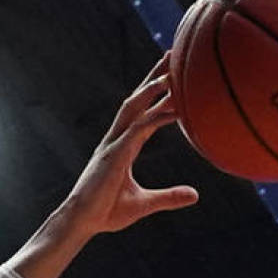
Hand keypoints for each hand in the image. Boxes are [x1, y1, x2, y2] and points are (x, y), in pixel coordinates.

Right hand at [56, 53, 199, 234]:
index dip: (156, 93)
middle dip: (153, 76)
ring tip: (172, 70)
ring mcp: (114, 144)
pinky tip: (175, 108)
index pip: (142, 112)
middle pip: (136, 99)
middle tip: (171, 54)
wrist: (82, 223)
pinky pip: (139, 129)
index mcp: (123, 146)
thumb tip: (195, 195)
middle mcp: (117, 139)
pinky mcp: (114, 154)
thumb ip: (169, 197)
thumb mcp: (145, 204)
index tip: (171, 76)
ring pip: (134, 107)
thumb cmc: (106, 213)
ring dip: (153, 87)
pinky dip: (156, 116)